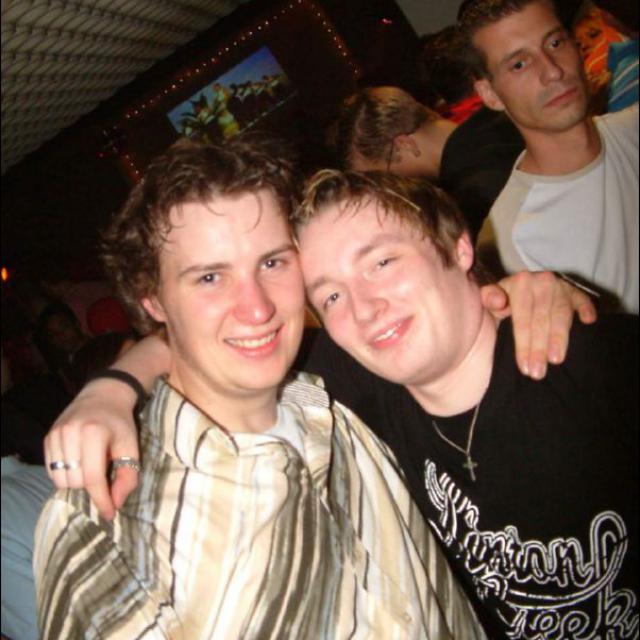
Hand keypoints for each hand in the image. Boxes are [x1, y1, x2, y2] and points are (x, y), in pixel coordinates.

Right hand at [44, 379, 139, 519]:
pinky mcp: (47, 437)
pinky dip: (64, 474)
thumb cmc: (120, 423)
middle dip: (90, 486)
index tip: (109, 514)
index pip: (93, 477)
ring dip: (75, 482)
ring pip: (60, 479)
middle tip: (102, 474)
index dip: (102, 499)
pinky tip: (78, 463)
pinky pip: (51, 470)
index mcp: (94, 433)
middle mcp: (70, 433)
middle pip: (75, 482)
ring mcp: (56, 435)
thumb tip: (116, 504)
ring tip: (90, 467)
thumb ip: (127, 476)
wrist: (104, 395)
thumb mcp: (131, 447)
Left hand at [480, 271, 596, 378]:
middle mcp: (541, 281)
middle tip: (538, 372)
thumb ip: (488, 299)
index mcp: (519, 283)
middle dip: (539, 348)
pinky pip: (582, 299)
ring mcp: (559, 286)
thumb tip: (499, 302)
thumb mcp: (491, 302)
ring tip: (556, 360)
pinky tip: (589, 320)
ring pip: (562, 314)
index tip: (524, 366)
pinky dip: (586, 308)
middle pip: (541, 319)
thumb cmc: (504, 303)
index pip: (522, 317)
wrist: (519, 291)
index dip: (523, 343)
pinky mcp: (574, 291)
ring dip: (560, 339)